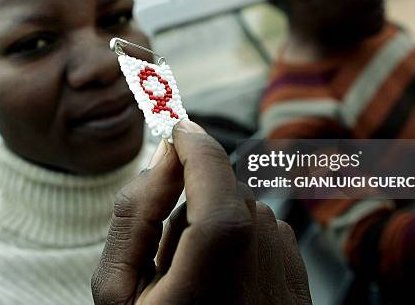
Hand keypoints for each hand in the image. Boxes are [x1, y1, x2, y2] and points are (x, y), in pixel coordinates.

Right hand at [92, 120, 311, 303]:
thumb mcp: (117, 292)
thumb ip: (135, 214)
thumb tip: (167, 157)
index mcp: (215, 260)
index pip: (212, 171)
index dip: (192, 141)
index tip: (176, 127)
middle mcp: (261, 256)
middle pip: (225, 189)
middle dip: (194, 195)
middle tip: (165, 244)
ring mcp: (286, 267)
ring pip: (245, 209)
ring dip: (215, 223)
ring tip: (194, 278)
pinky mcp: (297, 277)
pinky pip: (264, 233)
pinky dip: (239, 243)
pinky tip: (223, 286)